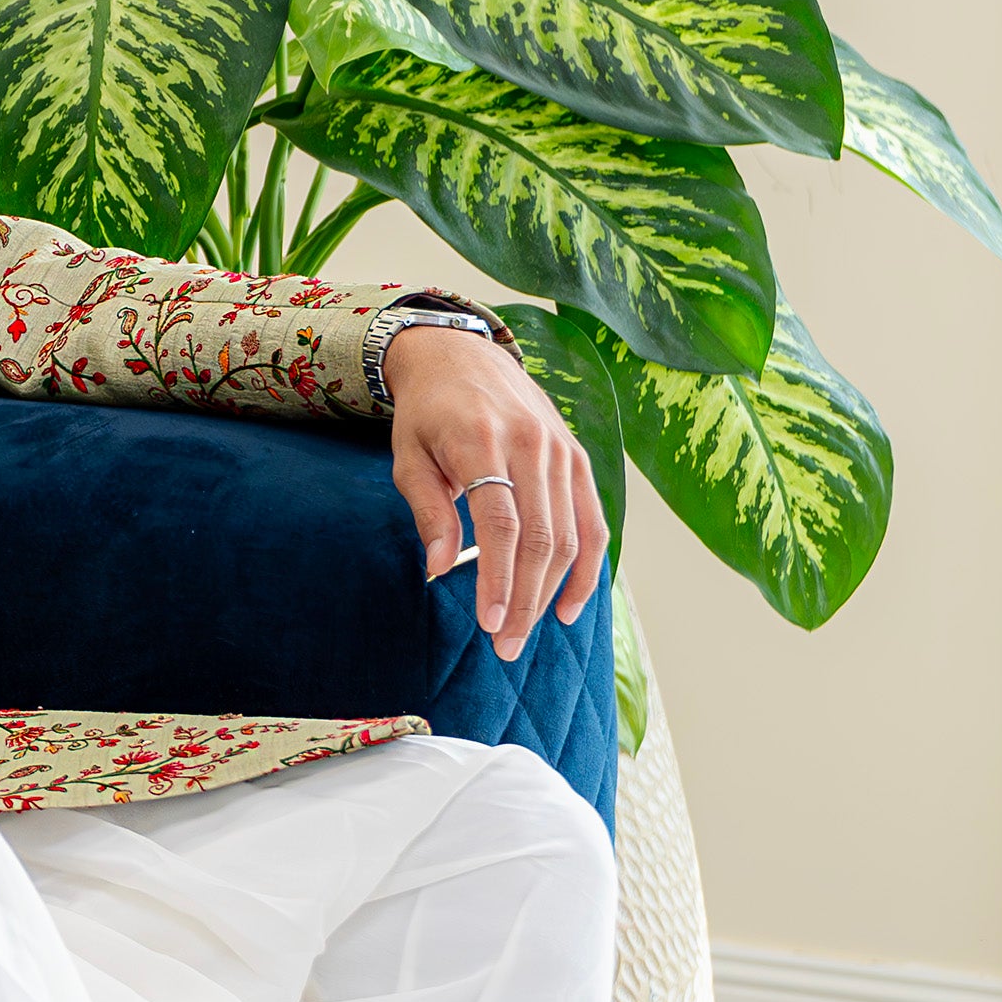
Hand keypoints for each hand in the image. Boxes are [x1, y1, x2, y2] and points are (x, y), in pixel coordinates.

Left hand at [383, 322, 606, 658]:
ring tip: (525, 631)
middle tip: (505, 645)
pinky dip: (588, 568)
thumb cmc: (427, 414)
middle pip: (540, 538)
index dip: (498, 578)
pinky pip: (593, 523)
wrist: (461, 356)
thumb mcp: (408, 456)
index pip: (501, 523)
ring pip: (569, 536)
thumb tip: (441, 568)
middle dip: (525, 598)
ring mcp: (560, 451)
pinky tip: (569, 606)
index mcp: (481, 441)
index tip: (490, 623)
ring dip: (552, 592)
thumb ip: (428, 510)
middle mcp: (530, 444)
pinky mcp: (577, 459)